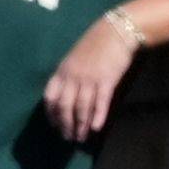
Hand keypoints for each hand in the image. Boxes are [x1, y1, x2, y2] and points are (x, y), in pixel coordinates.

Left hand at [43, 9, 141, 141]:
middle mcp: (73, 77)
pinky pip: (100, 102)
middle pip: (64, 107)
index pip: (50, 97)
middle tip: (67, 138)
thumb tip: (64, 95)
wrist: (117, 31)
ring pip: (81, 108)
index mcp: (62, 71)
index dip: (51, 114)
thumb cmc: (96, 44)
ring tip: (81, 138)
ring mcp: (89, 79)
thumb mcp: (74, 58)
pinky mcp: (106, 80)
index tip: (54, 126)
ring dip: (80, 126)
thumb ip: (67, 75)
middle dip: (65, 125)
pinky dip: (98, 116)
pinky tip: (96, 128)